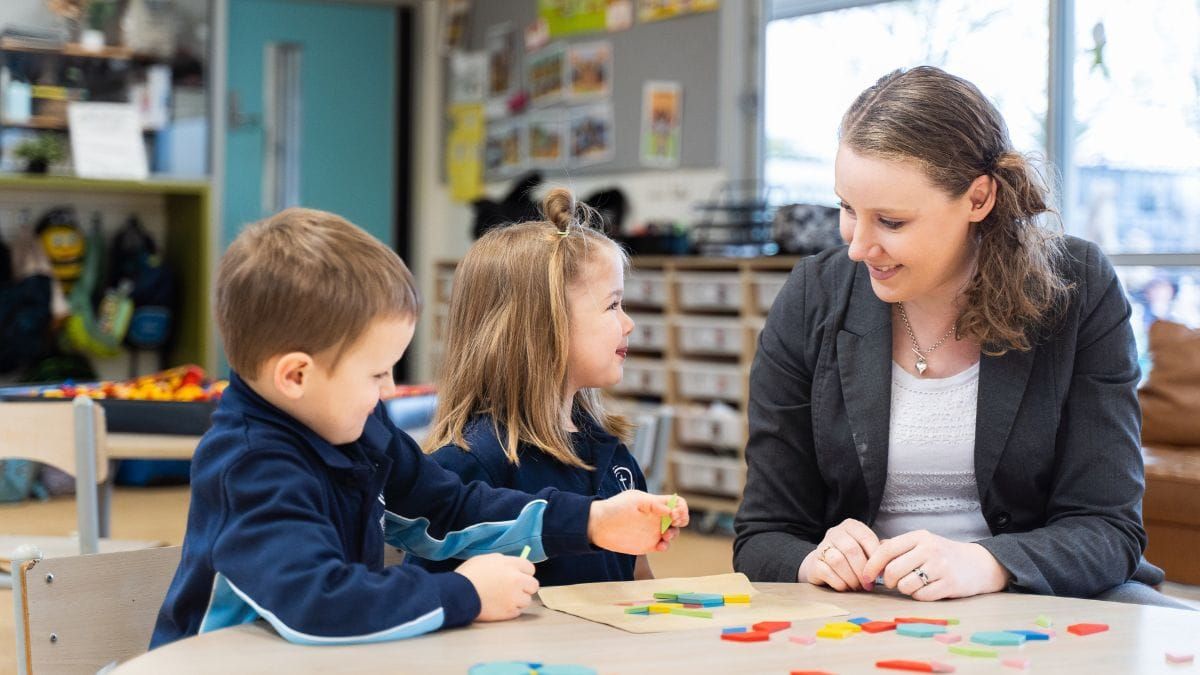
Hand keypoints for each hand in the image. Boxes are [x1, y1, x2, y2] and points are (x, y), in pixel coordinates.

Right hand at [456, 553, 538, 620]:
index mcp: (510, 564)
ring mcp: (514, 597)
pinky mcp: (509, 612)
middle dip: (526, 587)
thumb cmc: (469, 575)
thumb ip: (503, 562)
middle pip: (534, 585)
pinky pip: (517, 611)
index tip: (518, 576)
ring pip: (527, 600)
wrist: (458, 594)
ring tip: (504, 599)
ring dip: (518, 600)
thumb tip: (512, 566)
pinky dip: (510, 610)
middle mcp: (516, 580)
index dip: (523, 572)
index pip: (530, 568)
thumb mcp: (486, 559)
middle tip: (514, 589)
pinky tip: (499, 606)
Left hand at [587, 491, 688, 553]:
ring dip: (673, 535)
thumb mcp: (635, 500)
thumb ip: (654, 504)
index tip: (675, 514)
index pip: (677, 503)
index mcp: (656, 504)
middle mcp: (657, 517)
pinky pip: (663, 546)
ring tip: (664, 536)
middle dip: (681, 522)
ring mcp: (653, 531)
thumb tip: (671, 511)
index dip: (682, 509)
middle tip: (673, 523)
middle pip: (679, 519)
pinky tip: (660, 546)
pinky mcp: (648, 544)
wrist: (598, 525)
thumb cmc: (615, 507)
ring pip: (673, 533)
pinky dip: (665, 547)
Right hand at [799, 519, 879, 590]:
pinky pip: (826, 572)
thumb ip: (878, 551)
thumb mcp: (865, 550)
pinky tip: (845, 587)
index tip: (880, 573)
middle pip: (851, 550)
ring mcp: (822, 546)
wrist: (823, 565)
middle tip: (868, 584)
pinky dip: (839, 583)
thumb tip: (890, 560)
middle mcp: (834, 532)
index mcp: (851, 526)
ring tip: (857, 587)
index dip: (875, 558)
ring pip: (838, 561)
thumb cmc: (850, 559)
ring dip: (851, 578)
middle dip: (862, 571)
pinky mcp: (813, 562)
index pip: (866, 538)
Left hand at [861, 530, 1009, 600]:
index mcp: (920, 537)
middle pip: (893, 570)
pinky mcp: (949, 584)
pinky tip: (926, 589)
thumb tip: (870, 555)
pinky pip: (921, 596)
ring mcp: (941, 567)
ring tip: (914, 584)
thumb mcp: (922, 543)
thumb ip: (898, 547)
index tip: (865, 576)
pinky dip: (919, 596)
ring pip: (906, 585)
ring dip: (905, 589)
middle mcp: (930, 549)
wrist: (979, 564)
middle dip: (889, 581)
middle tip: (894, 583)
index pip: (886, 549)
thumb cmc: (944, 555)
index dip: (872, 565)